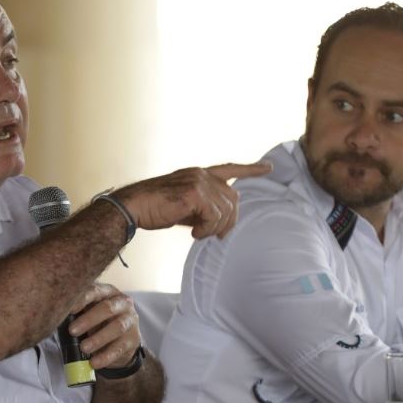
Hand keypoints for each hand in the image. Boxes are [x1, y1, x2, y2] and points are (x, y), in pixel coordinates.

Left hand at [67, 283, 140, 368]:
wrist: (118, 343)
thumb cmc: (97, 323)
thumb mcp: (87, 314)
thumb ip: (77, 313)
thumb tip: (57, 318)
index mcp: (108, 292)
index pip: (96, 291)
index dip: (83, 299)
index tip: (69, 309)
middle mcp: (122, 303)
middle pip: (107, 308)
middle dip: (88, 320)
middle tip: (72, 331)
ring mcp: (130, 320)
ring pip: (117, 327)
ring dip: (98, 338)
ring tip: (84, 348)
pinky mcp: (134, 339)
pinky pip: (120, 348)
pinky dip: (106, 356)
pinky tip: (94, 362)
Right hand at [116, 162, 270, 238]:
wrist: (133, 207)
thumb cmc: (154, 208)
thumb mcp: (184, 206)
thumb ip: (203, 208)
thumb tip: (219, 223)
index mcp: (198, 174)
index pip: (230, 169)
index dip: (250, 169)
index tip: (268, 168)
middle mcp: (201, 174)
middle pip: (233, 199)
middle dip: (229, 220)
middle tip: (216, 235)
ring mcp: (198, 182)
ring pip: (225, 210)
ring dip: (215, 228)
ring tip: (198, 234)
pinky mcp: (194, 193)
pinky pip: (214, 217)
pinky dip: (206, 230)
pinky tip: (193, 233)